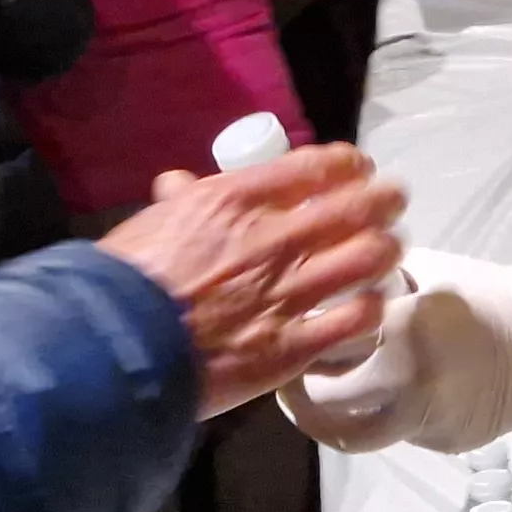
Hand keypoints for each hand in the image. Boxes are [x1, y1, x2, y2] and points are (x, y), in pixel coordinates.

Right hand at [100, 146, 407, 417]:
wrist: (115, 347)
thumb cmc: (126, 280)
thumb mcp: (150, 224)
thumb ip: (178, 203)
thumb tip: (179, 184)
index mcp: (236, 201)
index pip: (313, 168)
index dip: (348, 164)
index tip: (360, 167)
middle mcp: (272, 239)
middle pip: (353, 208)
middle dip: (384, 199)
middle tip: (396, 199)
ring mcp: (287, 293)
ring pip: (365, 259)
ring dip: (385, 249)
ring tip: (391, 248)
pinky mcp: (291, 346)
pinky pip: (352, 321)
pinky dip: (370, 308)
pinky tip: (372, 304)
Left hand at [279, 247, 511, 453]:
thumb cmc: (484, 295)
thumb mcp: (422, 272)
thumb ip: (371, 284)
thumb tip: (321, 287)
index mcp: (399, 327)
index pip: (323, 342)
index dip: (298, 343)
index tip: (286, 337)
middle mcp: (406, 379)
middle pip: (325, 398)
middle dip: (301, 388)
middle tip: (291, 377)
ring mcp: (424, 418)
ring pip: (350, 435)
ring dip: (325, 422)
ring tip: (313, 404)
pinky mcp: (441, 442)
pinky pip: (394, 435)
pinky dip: (378, 419)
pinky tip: (378, 400)